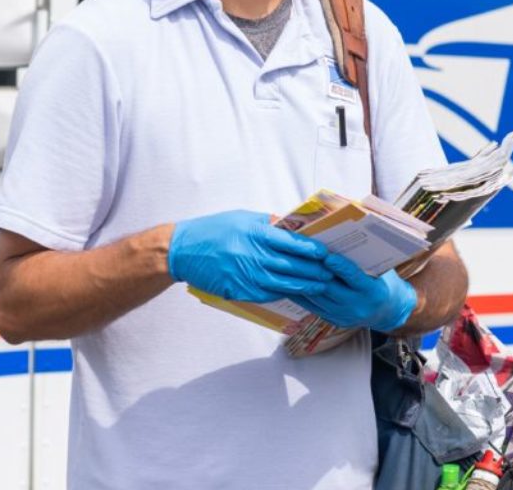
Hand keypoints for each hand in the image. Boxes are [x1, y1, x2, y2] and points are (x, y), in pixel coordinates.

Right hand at [169, 211, 333, 302]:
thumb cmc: (211, 230)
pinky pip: (266, 293)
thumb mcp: (240, 218)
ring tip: (320, 286)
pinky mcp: (238, 290)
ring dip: (304, 286)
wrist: (181, 250)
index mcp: (254, 233)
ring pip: (283, 283)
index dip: (310, 249)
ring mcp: (245, 274)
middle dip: (314, 270)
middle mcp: (252, 254)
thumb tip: (289, 227)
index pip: (290, 242)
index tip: (324, 252)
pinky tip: (295, 294)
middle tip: (330, 273)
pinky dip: (283, 293)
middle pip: (291, 265)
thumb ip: (265, 224)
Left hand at [293, 253, 417, 332]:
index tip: (327, 255)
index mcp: (373, 292)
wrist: (387, 312)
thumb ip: (364, 261)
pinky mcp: (332, 320)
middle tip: (300, 255)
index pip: (354, 277)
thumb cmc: (383, 282)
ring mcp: (343, 316)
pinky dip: (300, 293)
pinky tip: (289, 281)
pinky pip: (311, 306)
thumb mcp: (381, 271)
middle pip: (331, 288)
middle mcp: (357, 306)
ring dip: (302, 281)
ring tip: (289, 265)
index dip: (340, 266)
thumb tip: (342, 239)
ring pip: (317, 298)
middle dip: (315, 271)